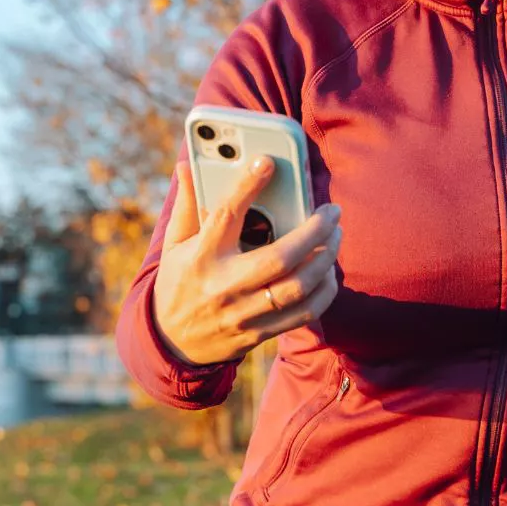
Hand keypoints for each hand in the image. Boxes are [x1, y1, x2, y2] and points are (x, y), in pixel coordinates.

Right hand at [151, 156, 342, 366]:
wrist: (171, 343)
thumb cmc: (179, 282)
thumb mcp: (174, 244)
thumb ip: (188, 205)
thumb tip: (187, 166)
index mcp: (200, 256)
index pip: (226, 215)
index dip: (247, 186)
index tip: (267, 162)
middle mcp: (223, 285)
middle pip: (279, 257)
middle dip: (314, 231)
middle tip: (331, 211)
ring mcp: (242, 314)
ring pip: (297, 288)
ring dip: (325, 259)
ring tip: (335, 236)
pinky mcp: (258, 334)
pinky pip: (303, 314)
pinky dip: (324, 291)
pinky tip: (328, 271)